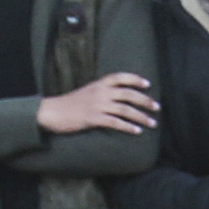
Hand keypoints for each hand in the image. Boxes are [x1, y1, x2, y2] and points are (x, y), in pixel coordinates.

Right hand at [36, 70, 158, 138]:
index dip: (135, 79)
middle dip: (145, 101)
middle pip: (128, 94)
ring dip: (141, 117)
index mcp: (99, 84)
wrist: (52, 112)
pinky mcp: (93, 118)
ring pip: (125, 109)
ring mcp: (97, 105)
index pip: (121, 77)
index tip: (148, 84)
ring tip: (152, 123)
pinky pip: (115, 122)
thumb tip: (117, 97)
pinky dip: (127, 127)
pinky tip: (136, 131)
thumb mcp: (87, 92)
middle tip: (157, 108)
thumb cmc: (70, 104)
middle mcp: (100, 92)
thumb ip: (102, 92)